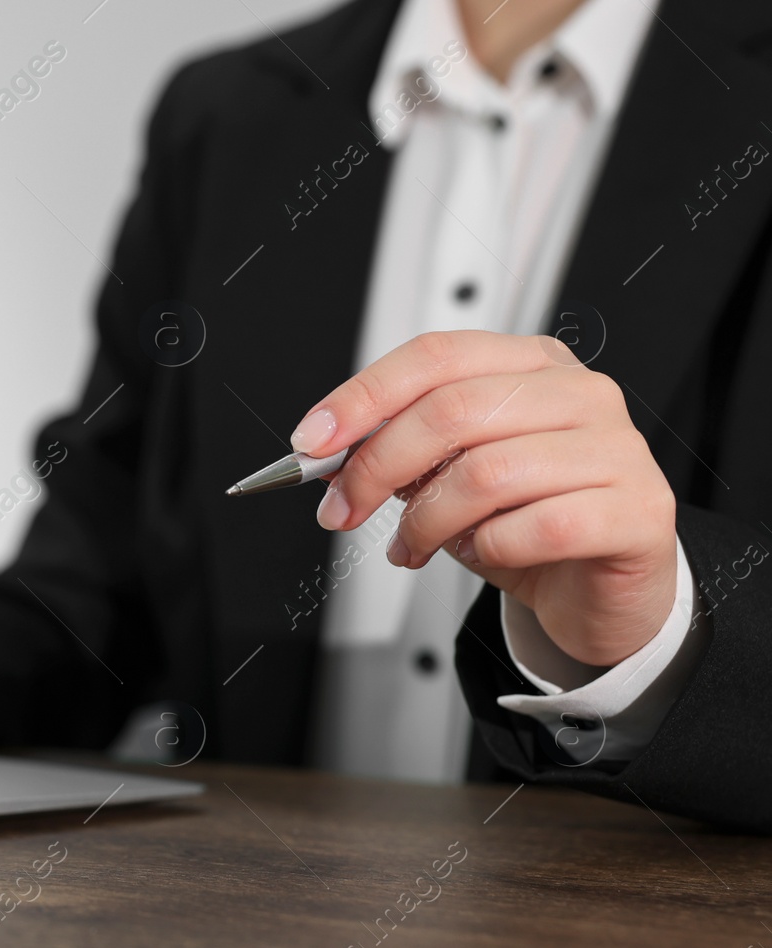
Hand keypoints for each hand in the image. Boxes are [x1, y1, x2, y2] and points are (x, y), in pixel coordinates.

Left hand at [293, 330, 676, 666]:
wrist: (600, 587)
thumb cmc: (526, 521)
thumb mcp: (449, 475)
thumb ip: (400, 452)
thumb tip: (331, 453)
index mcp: (530, 365)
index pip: (435, 356)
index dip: (363, 397)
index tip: (312, 441)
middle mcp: (579, 393)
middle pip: (450, 411)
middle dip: (376, 468)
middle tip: (343, 510)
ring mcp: (617, 448)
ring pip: (485, 473)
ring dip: (425, 521)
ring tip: (412, 545)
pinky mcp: (638, 511)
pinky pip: (538, 526)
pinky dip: (489, 548)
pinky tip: (480, 554)